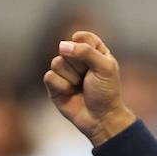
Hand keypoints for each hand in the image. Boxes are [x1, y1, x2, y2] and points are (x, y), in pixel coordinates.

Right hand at [43, 31, 134, 145]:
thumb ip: (86, 52)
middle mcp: (77, 59)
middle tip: (88, 78)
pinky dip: (62, 86)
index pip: (81, 37)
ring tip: (80, 86)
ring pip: (56, 62)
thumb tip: (62, 45)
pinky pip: (49, 76)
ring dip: (71, 77)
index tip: (94, 59)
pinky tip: (70, 93)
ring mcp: (65, 71)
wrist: (100, 118)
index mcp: (94, 51)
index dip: (84, 46)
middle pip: (66, 49)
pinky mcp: (54, 84)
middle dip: (78, 65)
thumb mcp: (104, 67)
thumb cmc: (106, 92)